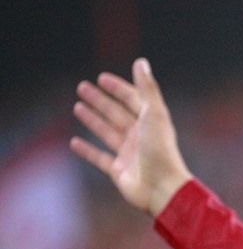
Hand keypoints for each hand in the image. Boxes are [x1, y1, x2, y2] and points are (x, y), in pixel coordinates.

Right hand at [72, 59, 191, 215]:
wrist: (162, 188)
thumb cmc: (160, 150)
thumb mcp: (153, 114)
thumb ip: (147, 89)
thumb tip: (140, 61)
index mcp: (151, 122)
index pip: (133, 100)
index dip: (119, 88)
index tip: (102, 78)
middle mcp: (140, 136)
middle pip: (117, 113)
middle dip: (100, 100)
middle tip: (82, 87)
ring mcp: (129, 154)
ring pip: (107, 132)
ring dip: (93, 119)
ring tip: (77, 106)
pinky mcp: (119, 171)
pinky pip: (99, 158)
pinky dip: (87, 150)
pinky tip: (74, 142)